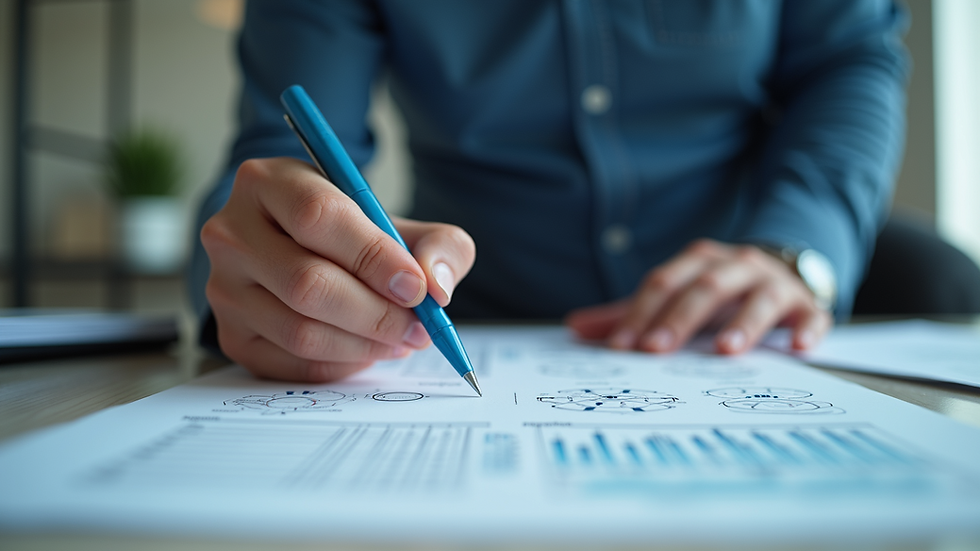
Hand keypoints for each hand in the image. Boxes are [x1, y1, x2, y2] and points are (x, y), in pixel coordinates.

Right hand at [201, 157, 474, 381]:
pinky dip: (342, 363)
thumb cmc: (356, 238)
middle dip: (376, 313)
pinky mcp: (231, 334)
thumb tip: (437, 287)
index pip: (318, 216)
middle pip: (306, 282)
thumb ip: (439, 245)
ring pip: (299, 329)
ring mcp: (223, 286)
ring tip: (402, 340)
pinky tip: (369, 349)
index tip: (417, 288)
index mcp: (268, 182)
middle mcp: (231, 231)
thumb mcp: (403, 224)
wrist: (305, 255)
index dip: (374, 257)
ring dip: (364, 344)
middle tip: (419, 328)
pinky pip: (292, 362)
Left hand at [564, 239, 831, 353]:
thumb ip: (629, 313)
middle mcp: (737, 265)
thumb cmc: (716, 293)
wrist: (781, 274)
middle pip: (705, 288)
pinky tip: (799, 348)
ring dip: (743, 322)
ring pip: (759, 298)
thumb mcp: (674, 296)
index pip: (663, 283)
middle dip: (680, 319)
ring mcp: (775, 283)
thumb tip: (574, 327)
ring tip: (725, 351)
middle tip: (657, 350)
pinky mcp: (807, 304)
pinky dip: (807, 328)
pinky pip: (811, 315)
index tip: (621, 347)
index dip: (641, 313)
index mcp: (698, 261)